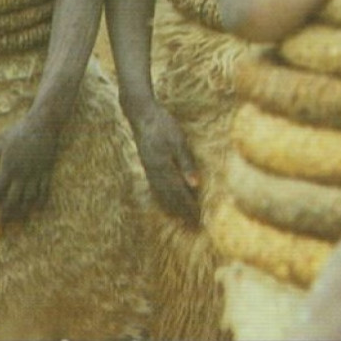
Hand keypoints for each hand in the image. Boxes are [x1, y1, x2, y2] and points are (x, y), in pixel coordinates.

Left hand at [0, 115, 60, 228]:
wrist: (44, 123)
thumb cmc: (19, 132)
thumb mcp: (0, 144)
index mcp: (8, 167)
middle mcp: (22, 174)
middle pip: (12, 201)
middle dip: (4, 218)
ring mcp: (36, 174)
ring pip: (28, 200)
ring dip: (21, 215)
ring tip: (16, 228)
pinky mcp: (47, 172)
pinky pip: (44, 191)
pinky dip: (40, 203)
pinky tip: (36, 213)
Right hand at [130, 101, 199, 221]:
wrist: (141, 114)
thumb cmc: (163, 124)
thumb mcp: (178, 141)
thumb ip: (186, 163)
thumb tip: (195, 185)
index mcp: (164, 168)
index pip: (179, 193)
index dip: (189, 207)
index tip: (199, 220)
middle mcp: (155, 173)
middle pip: (170, 198)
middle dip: (182, 212)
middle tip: (193, 226)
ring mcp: (149, 169)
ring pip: (161, 194)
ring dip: (172, 208)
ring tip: (181, 219)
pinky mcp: (147, 165)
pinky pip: (155, 187)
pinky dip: (162, 198)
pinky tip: (166, 201)